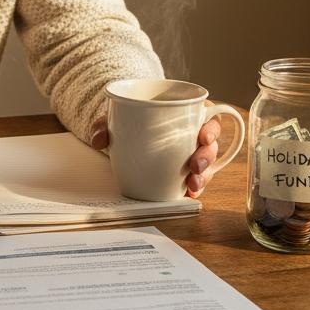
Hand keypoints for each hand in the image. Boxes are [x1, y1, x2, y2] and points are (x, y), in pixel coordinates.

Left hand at [91, 113, 222, 198]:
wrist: (123, 133)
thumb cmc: (128, 120)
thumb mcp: (116, 118)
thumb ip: (104, 125)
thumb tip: (98, 140)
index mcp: (186, 114)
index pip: (209, 117)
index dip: (211, 128)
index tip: (203, 137)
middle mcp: (193, 134)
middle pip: (210, 145)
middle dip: (207, 157)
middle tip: (195, 166)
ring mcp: (190, 154)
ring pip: (206, 166)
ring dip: (203, 177)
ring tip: (192, 185)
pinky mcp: (184, 172)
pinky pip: (194, 180)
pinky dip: (192, 188)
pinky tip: (187, 195)